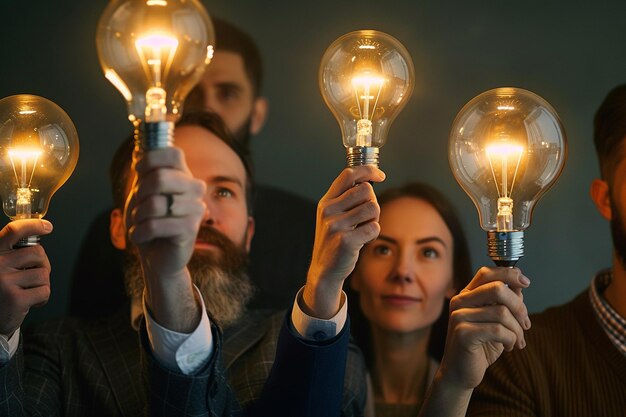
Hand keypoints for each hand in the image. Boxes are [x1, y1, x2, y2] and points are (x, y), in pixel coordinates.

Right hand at [0, 219, 52, 335]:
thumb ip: (15, 254)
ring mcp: (5, 281)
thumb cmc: (2, 290)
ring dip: (41, 284)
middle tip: (32, 277)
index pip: (13, 231)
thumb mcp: (3, 267)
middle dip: (42, 264)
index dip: (32, 225)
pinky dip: (42, 298)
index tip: (47, 226)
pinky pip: (44, 291)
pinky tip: (29, 302)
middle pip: (37, 253)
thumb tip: (41, 232)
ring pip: (43, 273)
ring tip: (26, 291)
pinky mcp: (15, 299)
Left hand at [126, 147, 205, 330]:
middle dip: (139, 194)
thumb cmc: (149, 221)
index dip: (150, 159)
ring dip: (138, 217)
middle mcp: (194, 188)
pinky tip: (142, 237)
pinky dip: (140, 233)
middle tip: (138, 207)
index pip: (173, 153)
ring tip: (141, 224)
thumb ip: (144, 172)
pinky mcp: (190, 229)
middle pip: (160, 177)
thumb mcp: (142, 193)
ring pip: (154, 204)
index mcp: (184, 175)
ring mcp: (195, 209)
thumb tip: (139, 150)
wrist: (156, 255)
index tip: (138, 172)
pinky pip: (156, 225)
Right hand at [303, 166, 384, 318]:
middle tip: (366, 217)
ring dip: (374, 219)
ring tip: (363, 229)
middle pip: (366, 190)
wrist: (324, 270)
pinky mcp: (346, 241)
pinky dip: (373, 234)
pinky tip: (362, 240)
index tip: (380, 176)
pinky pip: (374, 227)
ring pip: (373, 208)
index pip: (348, 174)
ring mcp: (336, 226)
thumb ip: (346, 198)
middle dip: (373, 202)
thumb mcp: (333, 216)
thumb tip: (370, 180)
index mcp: (326, 202)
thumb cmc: (334, 240)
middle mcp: (328, 211)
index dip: (368, 171)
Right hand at [438, 267, 530, 389]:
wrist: (460, 373)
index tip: (525, 282)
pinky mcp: (463, 333)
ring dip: (517, 329)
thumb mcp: (496, 321)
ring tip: (517, 340)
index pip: (487, 273)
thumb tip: (520, 285)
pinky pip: (498, 330)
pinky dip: (511, 339)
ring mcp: (459, 316)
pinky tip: (508, 347)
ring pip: (502, 312)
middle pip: (498, 288)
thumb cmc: (480, 346)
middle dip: (519, 307)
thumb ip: (505, 302)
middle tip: (525, 323)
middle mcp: (460, 301)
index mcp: (467, 295)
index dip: (509, 273)